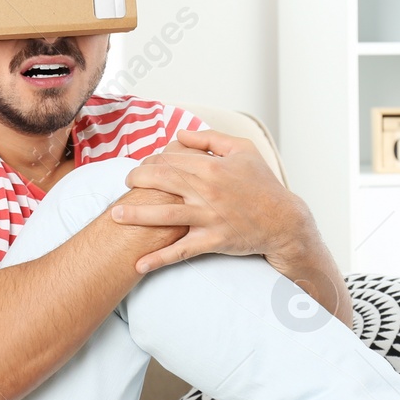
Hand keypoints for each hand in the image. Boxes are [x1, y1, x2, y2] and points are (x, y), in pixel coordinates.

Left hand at [108, 127, 316, 275]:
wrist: (284, 221)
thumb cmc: (263, 183)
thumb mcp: (243, 150)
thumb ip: (211, 138)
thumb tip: (180, 134)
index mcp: (212, 167)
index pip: (171, 159)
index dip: (152, 160)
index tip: (144, 165)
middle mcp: (207, 191)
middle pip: (161, 181)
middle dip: (137, 179)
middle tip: (126, 183)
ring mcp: (209, 218)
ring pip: (165, 215)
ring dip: (136, 216)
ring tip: (115, 216)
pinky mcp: (212, 241)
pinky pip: (181, 251)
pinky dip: (158, 259)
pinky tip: (139, 264)